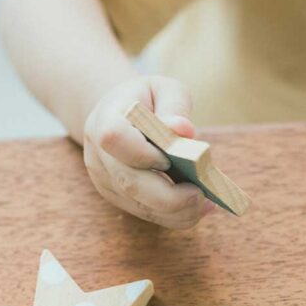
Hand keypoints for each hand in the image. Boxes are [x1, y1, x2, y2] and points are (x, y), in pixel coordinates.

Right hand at [82, 75, 208, 228]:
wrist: (118, 114)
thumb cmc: (146, 99)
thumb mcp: (163, 89)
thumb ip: (174, 107)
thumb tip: (184, 131)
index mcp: (104, 120)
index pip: (115, 139)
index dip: (144, 153)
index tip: (172, 159)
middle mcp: (98, 155)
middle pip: (129, 183)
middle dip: (169, 196)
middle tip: (202, 195)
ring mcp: (105, 181)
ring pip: (140, 206)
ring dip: (177, 211)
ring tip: (206, 204)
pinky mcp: (118, 198)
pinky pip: (146, 214)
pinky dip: (174, 216)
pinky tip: (197, 208)